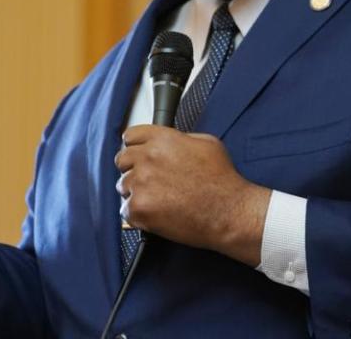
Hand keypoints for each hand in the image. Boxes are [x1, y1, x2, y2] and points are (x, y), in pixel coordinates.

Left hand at [115, 125, 269, 266]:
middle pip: (122, 160)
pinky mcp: (139, 208)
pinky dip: (138, 214)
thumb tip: (168, 143)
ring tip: (159, 200)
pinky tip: (157, 213)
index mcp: (163, 140)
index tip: (138, 155)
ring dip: (136, 193)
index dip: (135, 146)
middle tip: (149, 181)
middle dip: (133, 170)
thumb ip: (180, 139)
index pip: (130, 136)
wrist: (228, 212)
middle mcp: (148, 158)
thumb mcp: (207, 143)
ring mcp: (141, 183)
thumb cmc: (222, 181)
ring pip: (123, 186)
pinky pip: (125, 210)